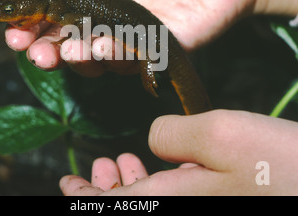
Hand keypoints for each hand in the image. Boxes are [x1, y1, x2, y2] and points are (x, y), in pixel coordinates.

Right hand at [0, 0, 260, 74]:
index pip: (38, 6)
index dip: (22, 20)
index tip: (11, 30)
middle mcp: (94, 9)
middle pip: (57, 37)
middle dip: (41, 47)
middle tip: (33, 50)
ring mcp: (120, 32)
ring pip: (84, 56)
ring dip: (71, 57)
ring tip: (70, 49)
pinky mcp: (145, 49)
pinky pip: (118, 62)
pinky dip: (107, 59)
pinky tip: (104, 48)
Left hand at [60, 110, 297, 194]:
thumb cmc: (283, 168)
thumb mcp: (219, 135)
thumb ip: (171, 135)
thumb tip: (155, 142)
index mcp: (174, 205)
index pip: (110, 209)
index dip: (83, 196)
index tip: (67, 180)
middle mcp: (185, 210)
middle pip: (129, 208)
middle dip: (106, 188)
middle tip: (102, 163)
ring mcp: (203, 206)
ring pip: (151, 202)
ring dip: (131, 184)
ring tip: (122, 160)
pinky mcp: (219, 200)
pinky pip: (174, 197)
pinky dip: (159, 181)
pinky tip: (162, 164)